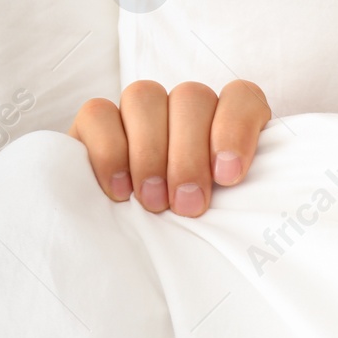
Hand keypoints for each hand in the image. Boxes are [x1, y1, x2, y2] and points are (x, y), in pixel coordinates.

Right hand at [68, 80, 271, 216]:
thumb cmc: (195, 218)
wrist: (139, 241)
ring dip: (150, 153)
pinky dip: (109, 152)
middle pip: (191, 98)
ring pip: (144, 97)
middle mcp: (186, 104)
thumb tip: (238, 195)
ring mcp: (140, 108)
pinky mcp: (96, 120)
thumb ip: (238, 190)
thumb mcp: (227, 206)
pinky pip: (98, 113)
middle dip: (189, 156)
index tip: (228, 177)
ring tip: (154, 202)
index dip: (236, 129)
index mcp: (228, 116)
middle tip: (187, 205)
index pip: (241, 96)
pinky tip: (120, 190)